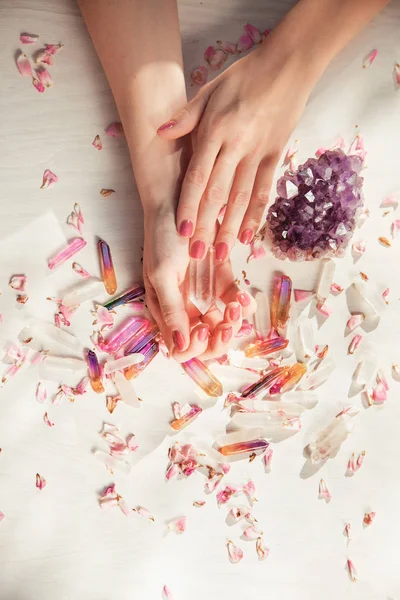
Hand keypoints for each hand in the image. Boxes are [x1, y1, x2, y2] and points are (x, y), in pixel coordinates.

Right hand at [143, 204, 255, 361]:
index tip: (201, 329)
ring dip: (233, 322)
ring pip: (223, 325)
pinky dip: (243, 304)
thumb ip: (172, 311)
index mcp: (165, 312)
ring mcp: (204, 295)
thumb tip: (178, 349)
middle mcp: (185, 309)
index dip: (195, 347)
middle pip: (206, 343)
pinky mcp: (221, 280)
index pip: (182, 348)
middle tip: (226, 324)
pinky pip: (234, 301)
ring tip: (236, 305)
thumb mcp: (163, 274)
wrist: (179, 200)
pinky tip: (244, 296)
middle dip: (219, 340)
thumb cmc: (163, 236)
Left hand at [157, 42, 312, 261]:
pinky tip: (249, 236)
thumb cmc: (245, 76)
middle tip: (197, 253)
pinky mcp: (275, 156)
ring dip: (231, 228)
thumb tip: (160, 133)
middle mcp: (237, 146)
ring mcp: (258, 153)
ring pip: (242, 197)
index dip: (189, 205)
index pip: (198, 176)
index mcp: (216, 131)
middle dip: (207, 225)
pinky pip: (264, 190)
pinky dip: (256, 214)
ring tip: (222, 253)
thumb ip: (186, 117)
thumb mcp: (210, 89)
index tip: (181, 230)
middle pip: (218, 193)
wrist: (288, 66)